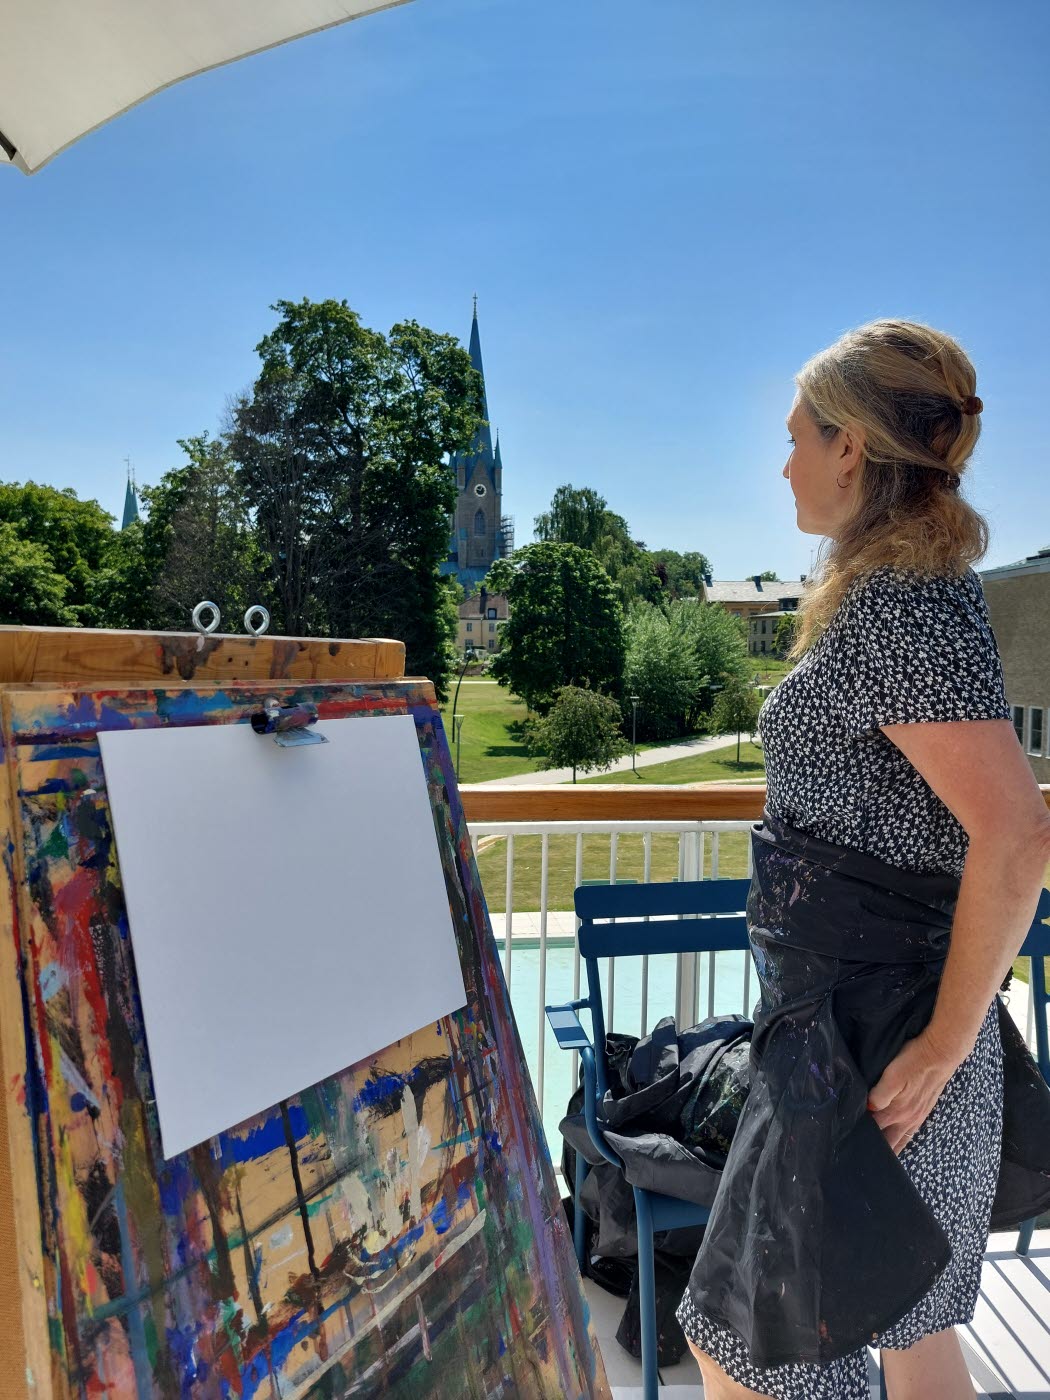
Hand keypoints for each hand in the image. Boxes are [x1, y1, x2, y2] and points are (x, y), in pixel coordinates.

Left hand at [866, 1031, 960, 1154]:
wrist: (940, 1054)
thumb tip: (868, 1110)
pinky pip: (911, 1132)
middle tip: (864, 1158)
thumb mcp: (892, 1077)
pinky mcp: (924, 1109)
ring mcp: (918, 1115)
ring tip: (880, 1157)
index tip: (851, 1144)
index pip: (875, 1132)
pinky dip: (902, 1139)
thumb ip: (879, 1096)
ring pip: (902, 1140)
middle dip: (877, 1151)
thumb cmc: (914, 1061)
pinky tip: (898, 1137)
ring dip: (891, 1148)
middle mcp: (908, 1119)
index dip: (863, 1137)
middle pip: (890, 1143)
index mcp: (896, 1112)